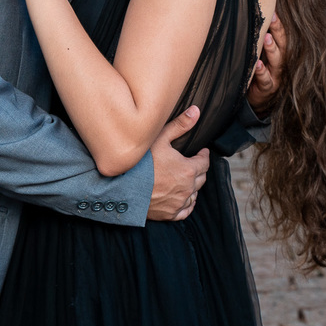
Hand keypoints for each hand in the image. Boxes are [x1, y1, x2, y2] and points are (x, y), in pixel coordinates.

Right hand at [147, 106, 208, 220]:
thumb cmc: (139, 162)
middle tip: (193, 163)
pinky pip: (186, 210)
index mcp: (188, 169)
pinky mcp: (170, 214)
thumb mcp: (159, 139)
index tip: (201, 152)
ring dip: (192, 186)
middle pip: (201, 178)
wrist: (121, 188)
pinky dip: (187, 203)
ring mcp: (179, 203)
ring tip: (186, 179)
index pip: (204, 162)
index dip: (203, 155)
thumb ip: (180, 125)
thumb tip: (196, 111)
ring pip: (194, 194)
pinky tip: (183, 198)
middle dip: (198, 169)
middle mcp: (187, 188)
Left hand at [248, 13, 285, 115]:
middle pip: (282, 46)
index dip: (279, 24)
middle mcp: (280, 64)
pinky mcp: (267, 88)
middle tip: (273, 18)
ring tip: (267, 38)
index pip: (282, 37)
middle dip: (278, 31)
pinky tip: (258, 64)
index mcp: (280, 54)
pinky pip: (265, 79)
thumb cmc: (258, 74)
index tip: (274, 11)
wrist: (258, 101)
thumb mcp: (261, 57)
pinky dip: (262, 72)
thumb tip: (254, 21)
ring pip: (276, 61)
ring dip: (272, 49)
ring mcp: (275, 76)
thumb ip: (260, 42)